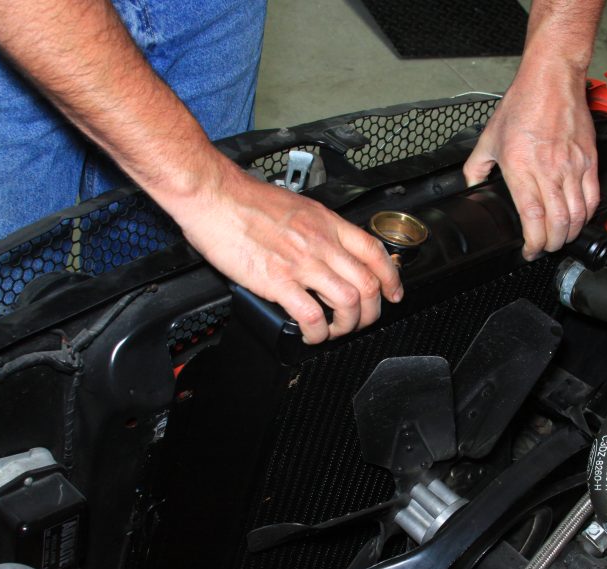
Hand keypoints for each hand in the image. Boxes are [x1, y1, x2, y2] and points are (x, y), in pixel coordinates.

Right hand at [164, 161, 402, 343]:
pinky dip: (317, 333)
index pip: (374, 251)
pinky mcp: (278, 281)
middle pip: (367, 283)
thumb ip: (315, 229)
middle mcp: (321, 242)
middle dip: (371, 311)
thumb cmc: (245, 199)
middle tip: (361, 321)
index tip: (392, 292)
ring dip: (347, 325)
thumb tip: (323, 250)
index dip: (390, 277)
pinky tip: (310, 335)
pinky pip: (312, 315)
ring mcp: (302, 263)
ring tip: (334, 331)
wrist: (214, 194)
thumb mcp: (296, 207)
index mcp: (327, 223)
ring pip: (348, 303)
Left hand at [464, 63, 598, 260]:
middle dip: (552, 244)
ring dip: (569, 233)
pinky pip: (592, 196)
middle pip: (558, 223)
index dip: (534, 242)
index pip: (533, 217)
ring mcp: (572, 166)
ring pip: (577, 214)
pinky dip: (586, 214)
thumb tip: (471, 184)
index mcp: (521, 168)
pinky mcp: (589, 159)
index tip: (529, 251)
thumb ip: (476, 166)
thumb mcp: (489, 138)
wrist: (551, 80)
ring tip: (560, 238)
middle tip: (545, 248)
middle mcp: (549, 171)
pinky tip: (578, 219)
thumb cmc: (522, 105)